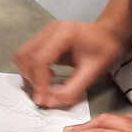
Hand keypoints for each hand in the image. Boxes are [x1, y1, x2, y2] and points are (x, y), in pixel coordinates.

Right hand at [13, 20, 130, 107]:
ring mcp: (45, 32)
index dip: (38, 83)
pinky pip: (27, 54)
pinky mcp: (43, 38)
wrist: (109, 35)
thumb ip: (71, 90)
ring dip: (28, 74)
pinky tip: (46, 75)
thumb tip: (49, 102)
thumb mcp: (92, 73)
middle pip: (26, 57)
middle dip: (32, 79)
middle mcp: (50, 30)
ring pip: (22, 55)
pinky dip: (31, 69)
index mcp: (63, 34)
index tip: (43, 99)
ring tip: (45, 83)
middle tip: (44, 94)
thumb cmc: (105, 50)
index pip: (40, 60)